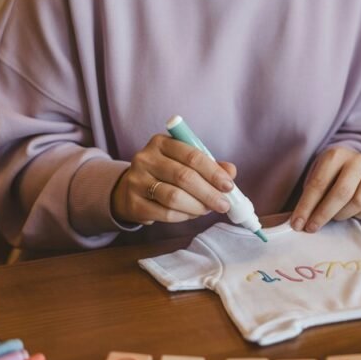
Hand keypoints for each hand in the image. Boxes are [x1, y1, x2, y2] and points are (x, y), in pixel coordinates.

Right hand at [111, 134, 236, 225]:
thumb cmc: (165, 173)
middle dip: (209, 193)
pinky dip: (184, 216)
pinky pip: (165, 213)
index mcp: (161, 142)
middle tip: (224, 204)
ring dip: (197, 207)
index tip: (229, 186)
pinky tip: (191, 214)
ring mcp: (136, 181)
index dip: (213, 172)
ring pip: (174, 197)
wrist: (130, 189)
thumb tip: (231, 172)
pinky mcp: (133, 203)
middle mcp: (145, 159)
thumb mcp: (184, 162)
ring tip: (208, 209)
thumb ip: (209, 165)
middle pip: (183, 177)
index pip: (191, 155)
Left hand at [291, 146, 360, 232]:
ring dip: (342, 215)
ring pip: (358, 202)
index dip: (306, 206)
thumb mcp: (316, 177)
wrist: (351, 166)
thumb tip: (299, 222)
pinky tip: (352, 213)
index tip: (297, 224)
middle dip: (323, 214)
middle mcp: (357, 161)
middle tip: (311, 227)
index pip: (319, 183)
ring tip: (334, 216)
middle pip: (341, 193)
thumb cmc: (329, 175)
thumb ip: (310, 196)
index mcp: (336, 154)